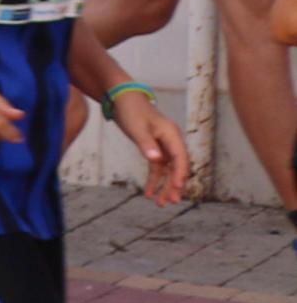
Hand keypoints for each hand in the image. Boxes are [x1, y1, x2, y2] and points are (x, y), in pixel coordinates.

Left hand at [115, 89, 192, 205]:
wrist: (122, 99)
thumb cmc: (131, 111)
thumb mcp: (137, 128)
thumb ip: (146, 144)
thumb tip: (156, 160)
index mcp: (171, 134)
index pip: (180, 157)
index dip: (180, 173)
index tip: (178, 187)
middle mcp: (171, 141)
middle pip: (176, 167)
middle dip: (174, 185)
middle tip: (171, 202)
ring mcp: (163, 145)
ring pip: (167, 170)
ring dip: (164, 186)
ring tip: (160, 204)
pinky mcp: (154, 148)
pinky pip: (157, 168)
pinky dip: (154, 180)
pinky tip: (149, 193)